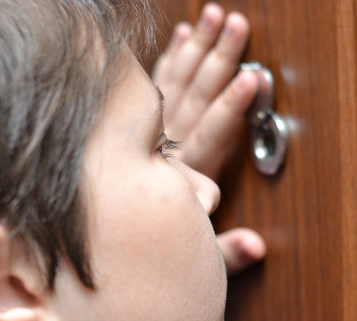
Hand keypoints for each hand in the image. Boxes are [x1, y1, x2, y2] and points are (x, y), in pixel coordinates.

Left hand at [153, 2, 265, 274]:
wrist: (100, 250)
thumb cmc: (148, 253)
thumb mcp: (192, 260)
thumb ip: (225, 253)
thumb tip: (257, 246)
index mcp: (183, 176)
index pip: (211, 132)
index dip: (232, 106)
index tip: (251, 79)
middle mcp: (165, 148)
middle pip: (194, 94)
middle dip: (218, 57)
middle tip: (237, 23)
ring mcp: (151, 133)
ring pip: (175, 82)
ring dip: (197, 48)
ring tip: (215, 16)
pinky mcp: (138, 126)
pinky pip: (154, 84)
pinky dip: (168, 58)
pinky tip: (181, 35)